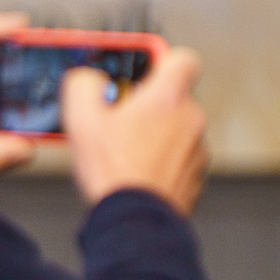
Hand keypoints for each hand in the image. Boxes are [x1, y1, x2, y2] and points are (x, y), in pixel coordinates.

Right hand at [62, 48, 207, 217]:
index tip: (141, 72)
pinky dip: (162, 163)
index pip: (181, 58)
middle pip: (174, 98)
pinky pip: (179, 159)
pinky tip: (137, 175)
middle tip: (120, 122)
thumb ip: (83, 85)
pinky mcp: (196, 178)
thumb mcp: (81, 120)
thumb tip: (88, 79)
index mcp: (168, 97)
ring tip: (125, 154)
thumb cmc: (114, 173)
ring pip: (177, 131)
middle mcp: (191, 119)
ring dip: (156, 137)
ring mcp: (198, 150)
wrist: (135, 221)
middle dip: (149, 107)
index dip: (160, 62)